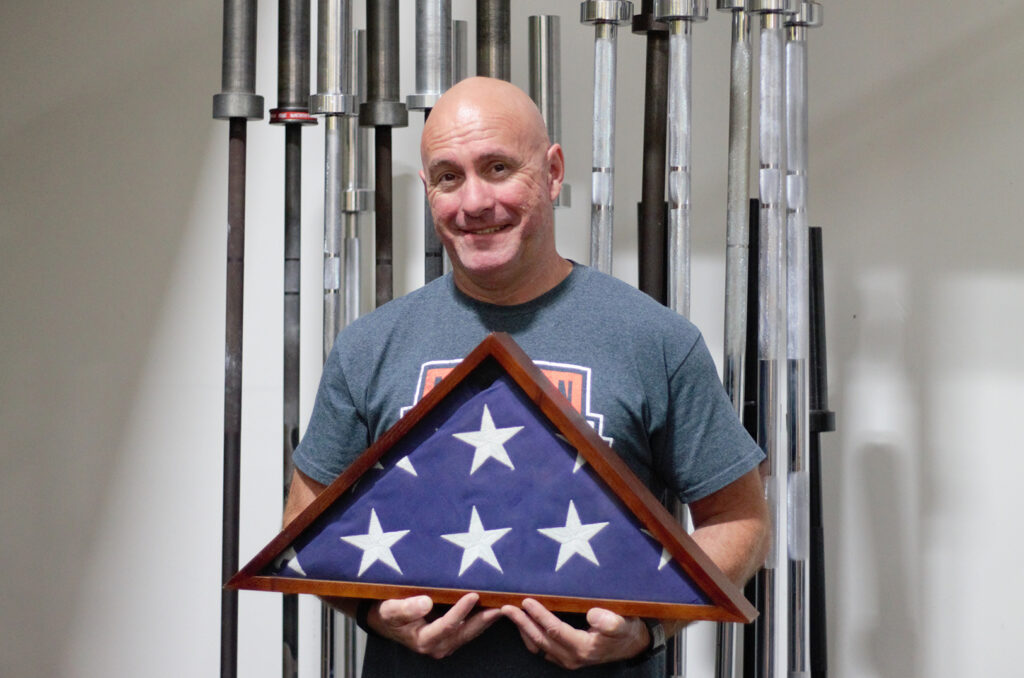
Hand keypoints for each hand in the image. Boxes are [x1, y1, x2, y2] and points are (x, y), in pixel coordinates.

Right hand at [368, 592, 501, 659]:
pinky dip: (482, 616)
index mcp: (424, 641)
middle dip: (486, 618)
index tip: (473, 594)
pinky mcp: (451, 636)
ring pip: (472, 631)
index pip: (448, 626)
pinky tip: (493, 604)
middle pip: (467, 632)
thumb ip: (405, 608)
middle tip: (503, 603)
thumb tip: (425, 602)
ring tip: (504, 602)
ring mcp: (447, 643)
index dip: (461, 610)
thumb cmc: (386, 613)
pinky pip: (470, 628)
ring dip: (488, 617)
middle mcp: (439, 646)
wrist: (384, 620)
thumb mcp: (389, 610)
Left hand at [501, 598, 649, 668]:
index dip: (539, 615)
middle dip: (522, 623)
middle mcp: (571, 657)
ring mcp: (567, 659)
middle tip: (507, 607)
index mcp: (583, 648)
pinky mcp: (565, 657)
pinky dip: (530, 636)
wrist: (632, 645)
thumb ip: (609, 621)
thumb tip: (592, 614)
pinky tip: (524, 624)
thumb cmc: (626, 630)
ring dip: (523, 630)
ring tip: (511, 614)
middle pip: (540, 639)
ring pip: (537, 645)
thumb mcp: (623, 623)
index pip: (554, 630)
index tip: (526, 601)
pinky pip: (541, 648)